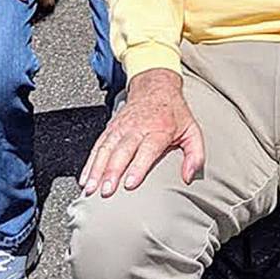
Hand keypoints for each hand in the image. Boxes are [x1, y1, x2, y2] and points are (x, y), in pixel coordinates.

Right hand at [79, 69, 203, 196]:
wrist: (156, 86)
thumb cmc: (175, 113)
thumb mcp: (192, 130)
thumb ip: (195, 155)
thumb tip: (188, 178)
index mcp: (159, 130)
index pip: (147, 149)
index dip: (138, 167)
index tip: (129, 185)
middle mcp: (138, 128)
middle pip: (122, 151)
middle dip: (112, 172)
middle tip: (105, 192)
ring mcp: (122, 127)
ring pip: (106, 148)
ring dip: (97, 169)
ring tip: (90, 189)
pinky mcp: (111, 127)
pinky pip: (98, 145)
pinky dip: (90, 162)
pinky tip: (85, 178)